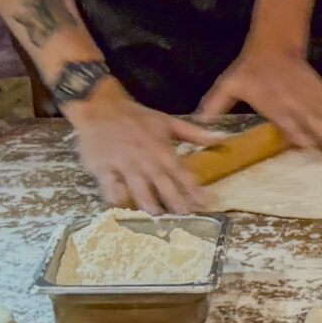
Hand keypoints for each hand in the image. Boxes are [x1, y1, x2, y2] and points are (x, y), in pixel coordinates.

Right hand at [69, 81, 214, 215]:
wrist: (99, 106)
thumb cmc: (135, 117)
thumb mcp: (166, 121)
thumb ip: (194, 133)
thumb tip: (222, 138)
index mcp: (160, 146)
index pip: (180, 170)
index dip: (194, 186)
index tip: (206, 201)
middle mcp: (143, 156)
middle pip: (162, 181)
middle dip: (175, 199)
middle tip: (187, 215)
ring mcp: (123, 162)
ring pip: (137, 185)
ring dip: (148, 201)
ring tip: (158, 216)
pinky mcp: (102, 167)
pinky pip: (110, 184)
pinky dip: (117, 196)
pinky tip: (123, 207)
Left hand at [199, 45, 321, 156]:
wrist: (274, 45)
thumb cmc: (249, 71)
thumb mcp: (229, 84)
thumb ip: (215, 104)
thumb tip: (199, 122)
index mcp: (270, 100)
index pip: (284, 116)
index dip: (294, 128)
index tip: (306, 143)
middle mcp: (291, 98)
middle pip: (310, 117)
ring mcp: (307, 94)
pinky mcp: (318, 91)